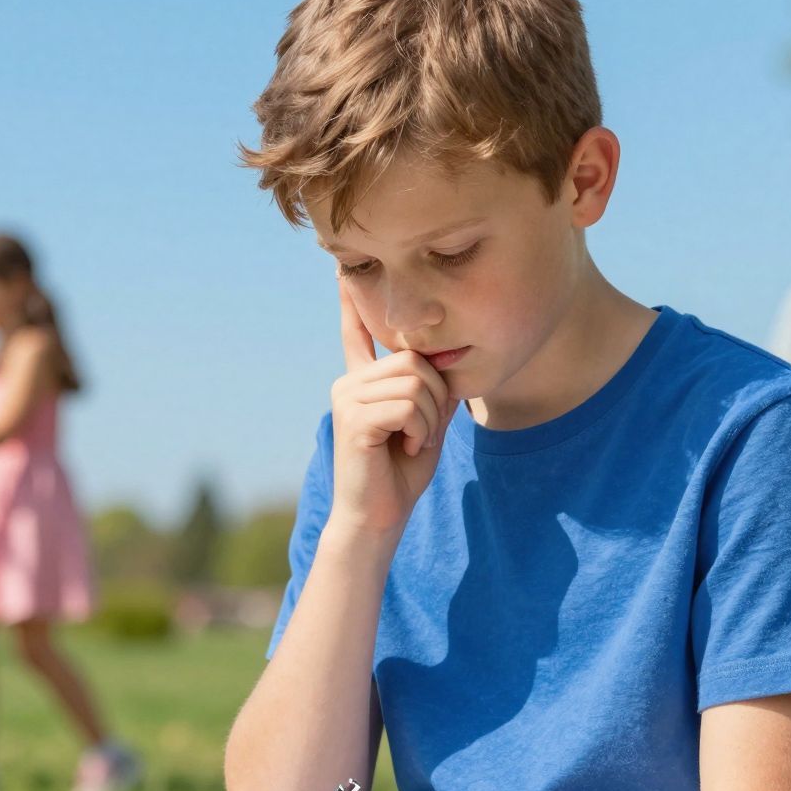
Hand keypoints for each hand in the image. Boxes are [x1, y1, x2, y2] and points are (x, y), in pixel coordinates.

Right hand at [328, 283, 458, 539]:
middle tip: (422, 434)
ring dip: (429, 419)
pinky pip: (407, 406)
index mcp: (362, 383)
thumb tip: (448, 360)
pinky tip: (405, 449)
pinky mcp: (353, 418)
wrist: (376, 519)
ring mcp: (347, 398)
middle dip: (435, 398)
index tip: (342, 271)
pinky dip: (420, 431)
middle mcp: (348, 384)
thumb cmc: (400, 477)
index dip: (352, 304)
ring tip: (412, 444)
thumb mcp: (426, 426)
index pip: (356, 334)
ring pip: (415, 383)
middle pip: (413, 360)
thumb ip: (433, 393)